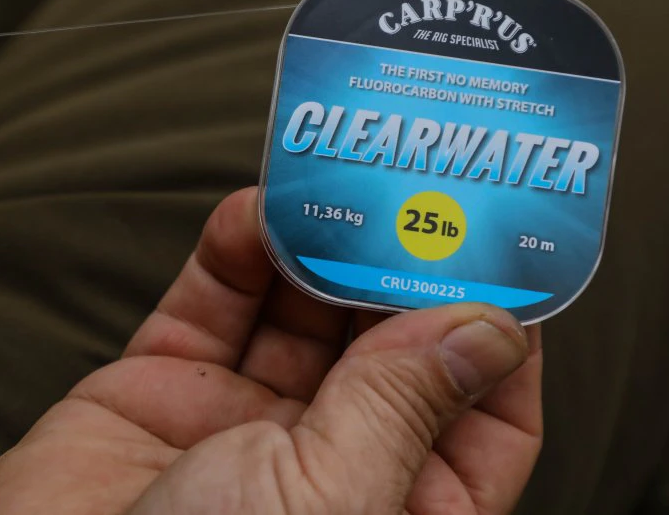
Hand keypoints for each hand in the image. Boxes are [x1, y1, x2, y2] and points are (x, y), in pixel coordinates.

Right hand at [0, 188, 542, 513]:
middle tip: (410, 189)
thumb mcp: (332, 498)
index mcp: (397, 507)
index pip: (483, 416)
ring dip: (315, 244)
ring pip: (300, 311)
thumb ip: (403, 404)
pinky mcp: (167, 388)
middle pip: (389, 345)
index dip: (498, 335)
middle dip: (399, 267)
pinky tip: (252, 214)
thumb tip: (489, 328)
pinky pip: (214, 303)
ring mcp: (245, 422)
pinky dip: (235, 251)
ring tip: (329, 186)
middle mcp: (329, 464)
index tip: (501, 255)